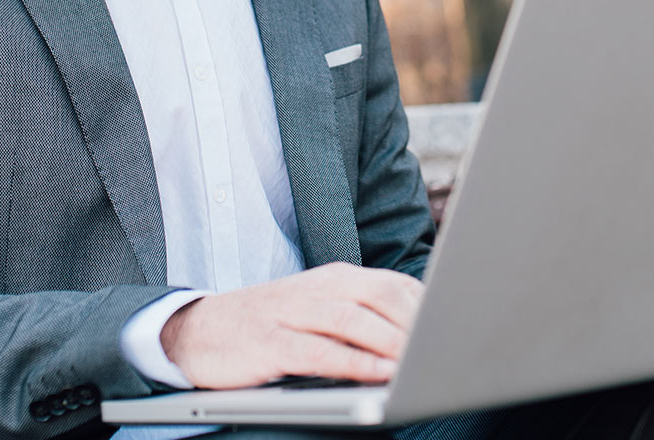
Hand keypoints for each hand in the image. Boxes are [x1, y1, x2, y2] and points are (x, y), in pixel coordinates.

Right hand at [158, 262, 423, 388]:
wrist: (196, 330)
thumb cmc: (269, 326)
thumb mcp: (318, 313)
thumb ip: (362, 318)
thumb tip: (417, 336)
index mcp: (335, 279)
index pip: (393, 285)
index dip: (428, 306)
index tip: (457, 327)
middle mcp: (318, 288)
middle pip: (380, 296)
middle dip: (417, 320)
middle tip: (448, 344)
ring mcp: (292, 313)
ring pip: (353, 320)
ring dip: (391, 341)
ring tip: (420, 359)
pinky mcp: (270, 342)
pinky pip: (320, 352)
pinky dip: (354, 362)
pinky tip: (377, 375)